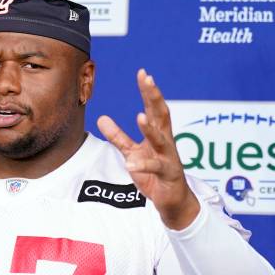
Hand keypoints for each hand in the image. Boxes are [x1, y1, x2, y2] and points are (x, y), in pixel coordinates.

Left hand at [96, 69, 199, 229]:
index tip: (143, 73)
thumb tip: (102, 118)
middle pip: (162, 116)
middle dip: (155, 97)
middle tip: (149, 80)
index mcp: (159, 134)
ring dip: (150, 129)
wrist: (173, 201)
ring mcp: (169, 158)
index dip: (149, 91)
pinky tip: (131, 163)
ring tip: (139, 116)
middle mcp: (166, 142)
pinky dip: (143, 165)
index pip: (154, 108)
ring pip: (161, 140)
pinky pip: (156, 168)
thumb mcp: (133, 153)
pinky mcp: (168, 175)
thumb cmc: (155, 174)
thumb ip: (118, 137)